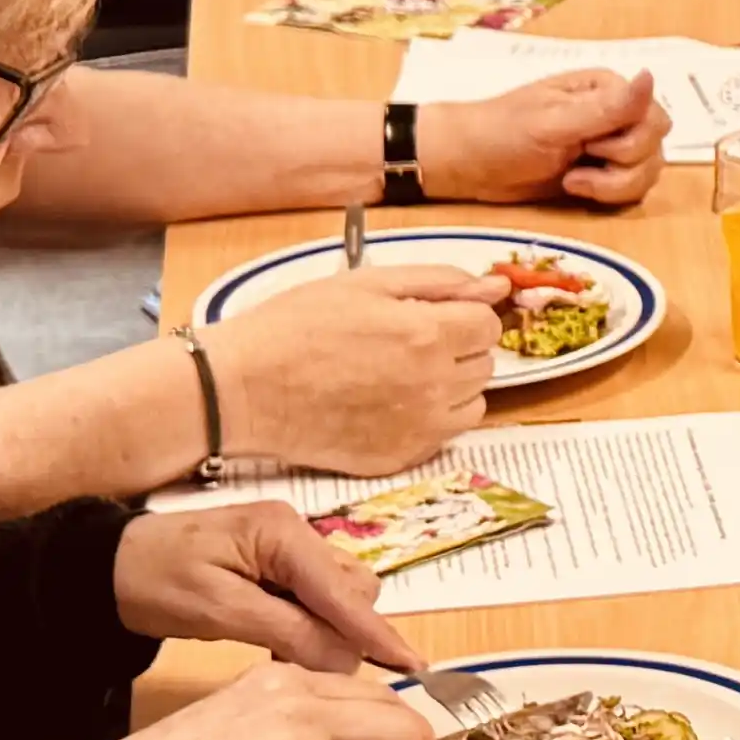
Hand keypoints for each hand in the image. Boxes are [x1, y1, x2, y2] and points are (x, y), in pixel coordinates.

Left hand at [114, 495, 421, 668]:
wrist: (107, 567)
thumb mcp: (217, 610)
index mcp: (282, 534)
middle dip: (348, 631)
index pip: (344, 590)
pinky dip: (312, 624)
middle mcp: (296, 532)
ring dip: (329, 629)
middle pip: (354, 589)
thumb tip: (345, 660)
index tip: (411, 667)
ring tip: (289, 656)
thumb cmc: (153, 581)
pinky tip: (283, 643)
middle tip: (312, 669)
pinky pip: (317, 597)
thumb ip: (286, 632)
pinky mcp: (279, 565)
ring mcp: (289, 547)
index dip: (377, 632)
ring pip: (340, 595)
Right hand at [201, 267, 497, 468]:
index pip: (488, 325)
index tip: (435, 315)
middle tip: (408, 341)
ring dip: (450, 385)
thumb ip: (439, 282)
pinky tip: (389, 402)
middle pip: (483, 364)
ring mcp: (418, 427)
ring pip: (472, 402)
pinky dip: (429, 418)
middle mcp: (432, 386)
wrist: (243, 389)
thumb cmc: (294, 328)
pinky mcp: (400, 457)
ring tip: (400, 372)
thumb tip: (496, 285)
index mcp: (427, 335)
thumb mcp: (366, 283)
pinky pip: (443, 435)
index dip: (464, 315)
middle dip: (457, 347)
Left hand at [405, 64, 667, 207]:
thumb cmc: (503, 134)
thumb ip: (608, 107)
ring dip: (615, 186)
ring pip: (649, 172)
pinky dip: (611, 195)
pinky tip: (577, 188)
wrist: (468, 164)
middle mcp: (617, 113)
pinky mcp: (603, 173)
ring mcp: (611, 145)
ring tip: (574, 181)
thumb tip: (650, 76)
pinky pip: (634, 189)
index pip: (654, 117)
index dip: (630, 141)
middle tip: (579, 163)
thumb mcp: (555, 122)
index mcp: (608, 88)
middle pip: (656, 147)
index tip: (590, 145)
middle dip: (622, 166)